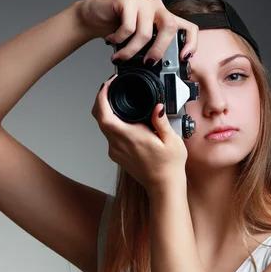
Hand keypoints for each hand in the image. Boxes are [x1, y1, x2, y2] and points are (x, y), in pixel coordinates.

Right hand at [77, 0, 198, 64]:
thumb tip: (160, 69)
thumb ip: (151, 49)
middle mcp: (157, 6)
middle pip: (170, 28)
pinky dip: (119, 40)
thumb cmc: (117, 31)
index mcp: (164, 17)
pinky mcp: (127, 0)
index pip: (188, 27)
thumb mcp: (139, 44)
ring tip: (120, 56)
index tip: (184, 58)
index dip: (191, 43)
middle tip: (146, 63)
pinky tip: (112, 40)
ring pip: (145, 33)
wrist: (92, 18)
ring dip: (131, 51)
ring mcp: (143, 1)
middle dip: (158, 50)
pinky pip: (128, 28)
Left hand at [92, 74, 187, 193]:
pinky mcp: (118, 156)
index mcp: (129, 137)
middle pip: (99, 118)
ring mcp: (116, 151)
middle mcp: (118, 144)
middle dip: (101, 100)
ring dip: (107, 112)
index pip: (104, 114)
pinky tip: (125, 120)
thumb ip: (161, 121)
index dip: (101, 96)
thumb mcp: (172, 140)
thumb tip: (157, 106)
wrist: (164, 187)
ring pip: (103, 127)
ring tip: (119, 101)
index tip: (108, 84)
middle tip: (112, 88)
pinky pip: (110, 136)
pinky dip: (112, 124)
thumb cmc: (169, 166)